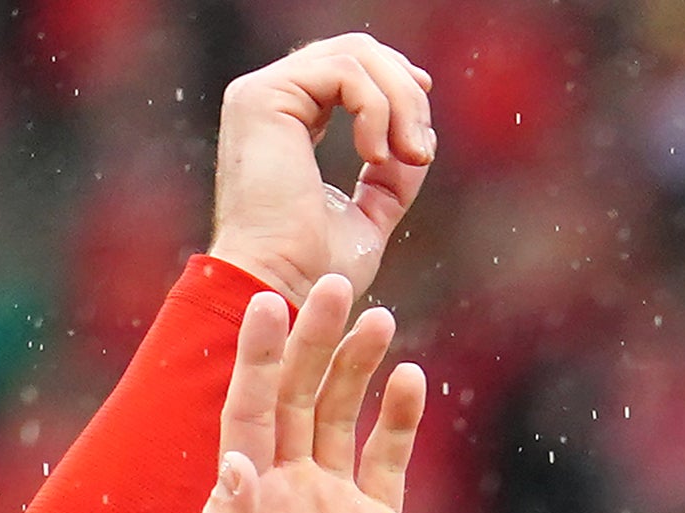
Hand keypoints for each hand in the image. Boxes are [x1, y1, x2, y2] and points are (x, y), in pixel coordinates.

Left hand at [203, 273, 422, 512]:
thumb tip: (234, 466)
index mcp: (246, 502)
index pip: (250, 411)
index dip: (259, 358)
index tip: (270, 302)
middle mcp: (285, 491)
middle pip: (297, 396)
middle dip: (313, 341)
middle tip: (335, 284)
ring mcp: (332, 505)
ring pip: (342, 414)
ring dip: (355, 365)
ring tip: (378, 318)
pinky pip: (388, 457)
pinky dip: (398, 417)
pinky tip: (411, 377)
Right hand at [208, 32, 434, 302]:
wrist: (280, 288)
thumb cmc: (314, 271)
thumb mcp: (367, 217)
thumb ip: (389, 180)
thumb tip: (422, 144)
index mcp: (287, 120)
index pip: (349, 71)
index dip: (396, 85)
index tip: (422, 133)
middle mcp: (270, 99)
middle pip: (357, 52)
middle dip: (406, 94)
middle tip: (420, 152)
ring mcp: (262, 93)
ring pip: (356, 55)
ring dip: (400, 104)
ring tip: (409, 156)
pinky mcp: (262, 96)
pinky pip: (344, 73)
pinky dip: (377, 110)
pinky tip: (375, 156)